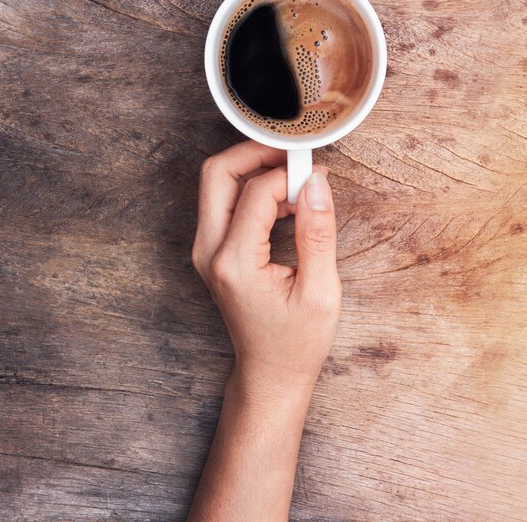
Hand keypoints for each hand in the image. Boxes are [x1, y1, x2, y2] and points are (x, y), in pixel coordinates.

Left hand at [192, 140, 341, 396]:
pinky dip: (253, 190)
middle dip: (255, 153)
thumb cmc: (296, 342)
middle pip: (217, 173)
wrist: (269, 373)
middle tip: (293, 154)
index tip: (319, 175)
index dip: (291, 174)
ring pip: (217, 184)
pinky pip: (225, 203)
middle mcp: (209, 251)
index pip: (257, 192)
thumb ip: (316, 233)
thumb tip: (316, 183)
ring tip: (296, 180)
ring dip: (254, 170)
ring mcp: (206, 251)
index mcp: (234, 262)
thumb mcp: (320, 291)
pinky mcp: (213, 252)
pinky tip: (285, 201)